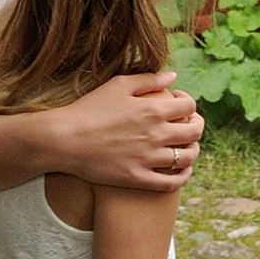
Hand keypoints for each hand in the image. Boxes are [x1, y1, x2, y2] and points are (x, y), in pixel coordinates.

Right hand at [55, 71, 203, 190]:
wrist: (63, 140)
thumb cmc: (88, 109)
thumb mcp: (118, 85)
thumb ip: (148, 79)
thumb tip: (172, 76)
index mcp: (153, 110)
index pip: (190, 107)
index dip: (189, 104)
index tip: (179, 105)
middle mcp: (155, 135)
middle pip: (194, 132)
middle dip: (196, 126)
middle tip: (188, 126)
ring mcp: (147, 159)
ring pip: (187, 158)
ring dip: (192, 151)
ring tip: (185, 147)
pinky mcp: (136, 179)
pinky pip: (171, 183)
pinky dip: (182, 177)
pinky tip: (181, 172)